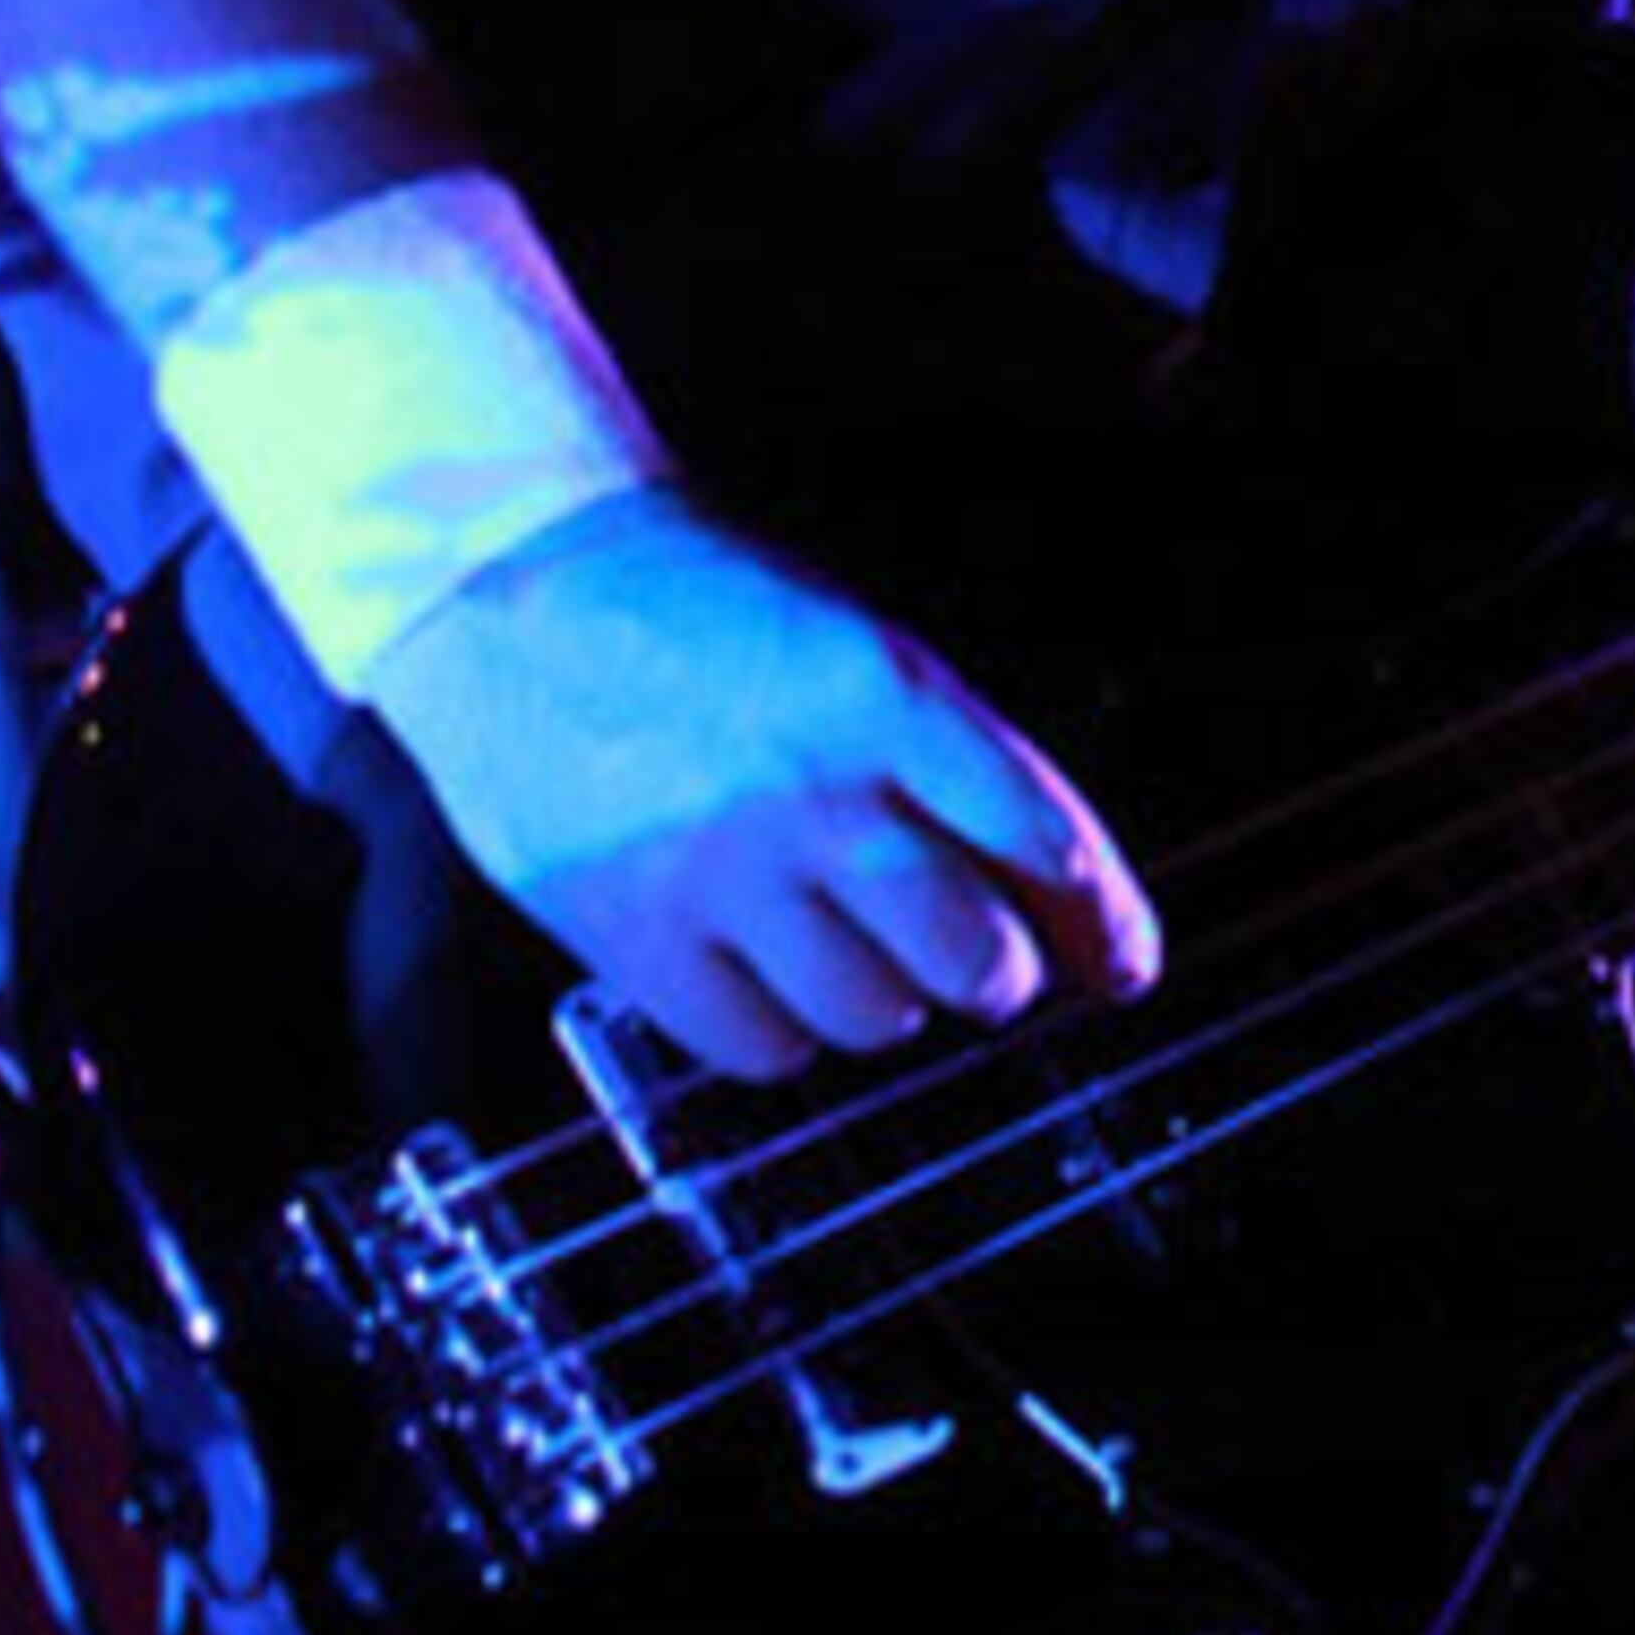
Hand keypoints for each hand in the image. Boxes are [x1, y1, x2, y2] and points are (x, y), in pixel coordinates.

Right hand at [368, 491, 1162, 1080]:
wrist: (515, 586)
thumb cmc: (693, 601)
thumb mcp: (849, 643)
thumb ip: (943, 759)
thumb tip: (1043, 881)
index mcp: (889, 696)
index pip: (1041, 835)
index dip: (1098, 919)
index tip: (1119, 961)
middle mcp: (821, 792)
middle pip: (974, 951)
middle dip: (1000, 974)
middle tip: (987, 968)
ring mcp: (727, 872)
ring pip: (874, 1017)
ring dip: (892, 1005)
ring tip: (861, 960)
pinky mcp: (639, 934)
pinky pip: (759, 1048)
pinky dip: (787, 1039)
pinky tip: (773, 985)